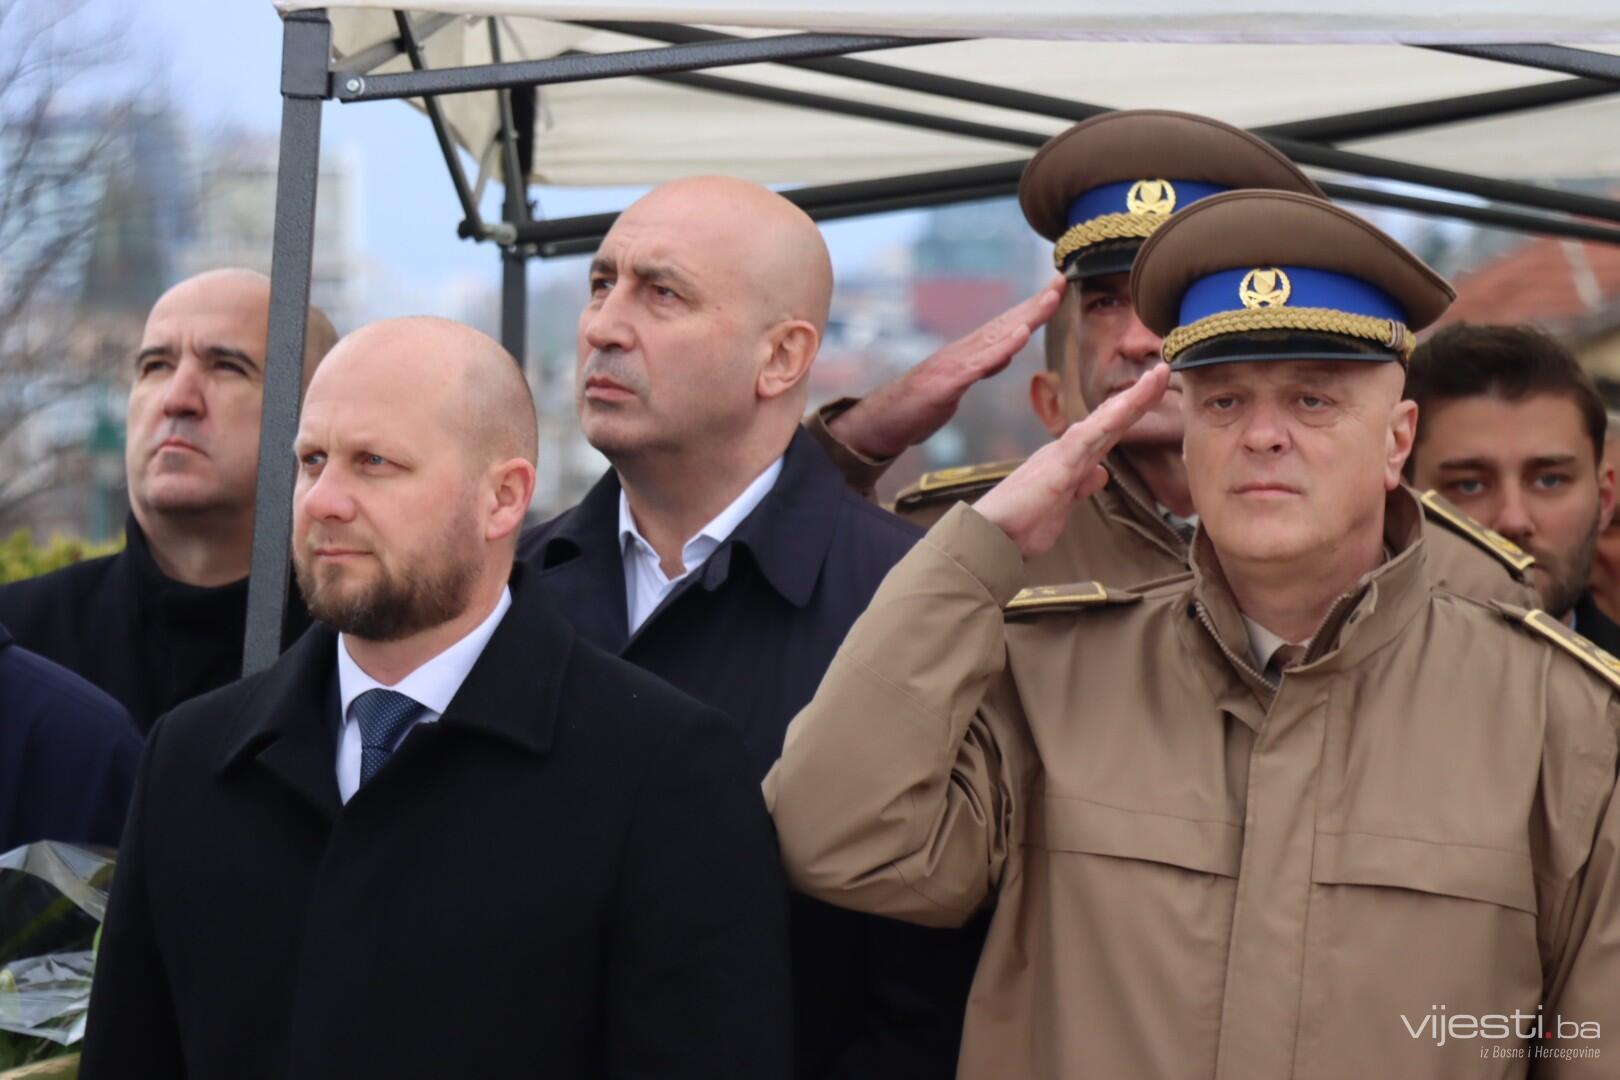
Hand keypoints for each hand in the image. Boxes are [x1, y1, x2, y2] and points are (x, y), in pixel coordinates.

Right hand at [826, 274, 1066, 459]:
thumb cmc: (917, 406)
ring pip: (996, 337)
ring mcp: (954, 365)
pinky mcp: (946, 383)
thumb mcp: (959, 385)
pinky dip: (1001, 348)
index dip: (1034, 308)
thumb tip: (1008, 350)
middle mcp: (963, 352)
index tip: (1057, 289)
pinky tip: (1020, 335)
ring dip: (1025, 317)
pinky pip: (979, 364)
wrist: (880, 423)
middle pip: (1006, 323)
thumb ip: (984, 366)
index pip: (1007, 327)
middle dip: (1036, 302)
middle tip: (1062, 281)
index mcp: (969, 354)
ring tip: (1050, 299)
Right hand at [975, 364, 1171, 559]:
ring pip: (1104, 421)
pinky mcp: (1058, 465)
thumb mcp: (1060, 508)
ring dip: (1131, 399)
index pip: (1106, 434)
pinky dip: (1109, 419)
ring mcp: (1062, 455)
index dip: (1130, 413)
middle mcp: (1066, 451)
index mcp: (1069, 462)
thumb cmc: (1019, 526)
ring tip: (1156, 376)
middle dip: (1137, 396)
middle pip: (1109, 420)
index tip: (1153, 394)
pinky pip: (1088, 437)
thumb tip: (1101, 473)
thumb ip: (1080, 488)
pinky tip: (1128, 404)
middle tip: (1163, 370)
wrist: (989, 536)